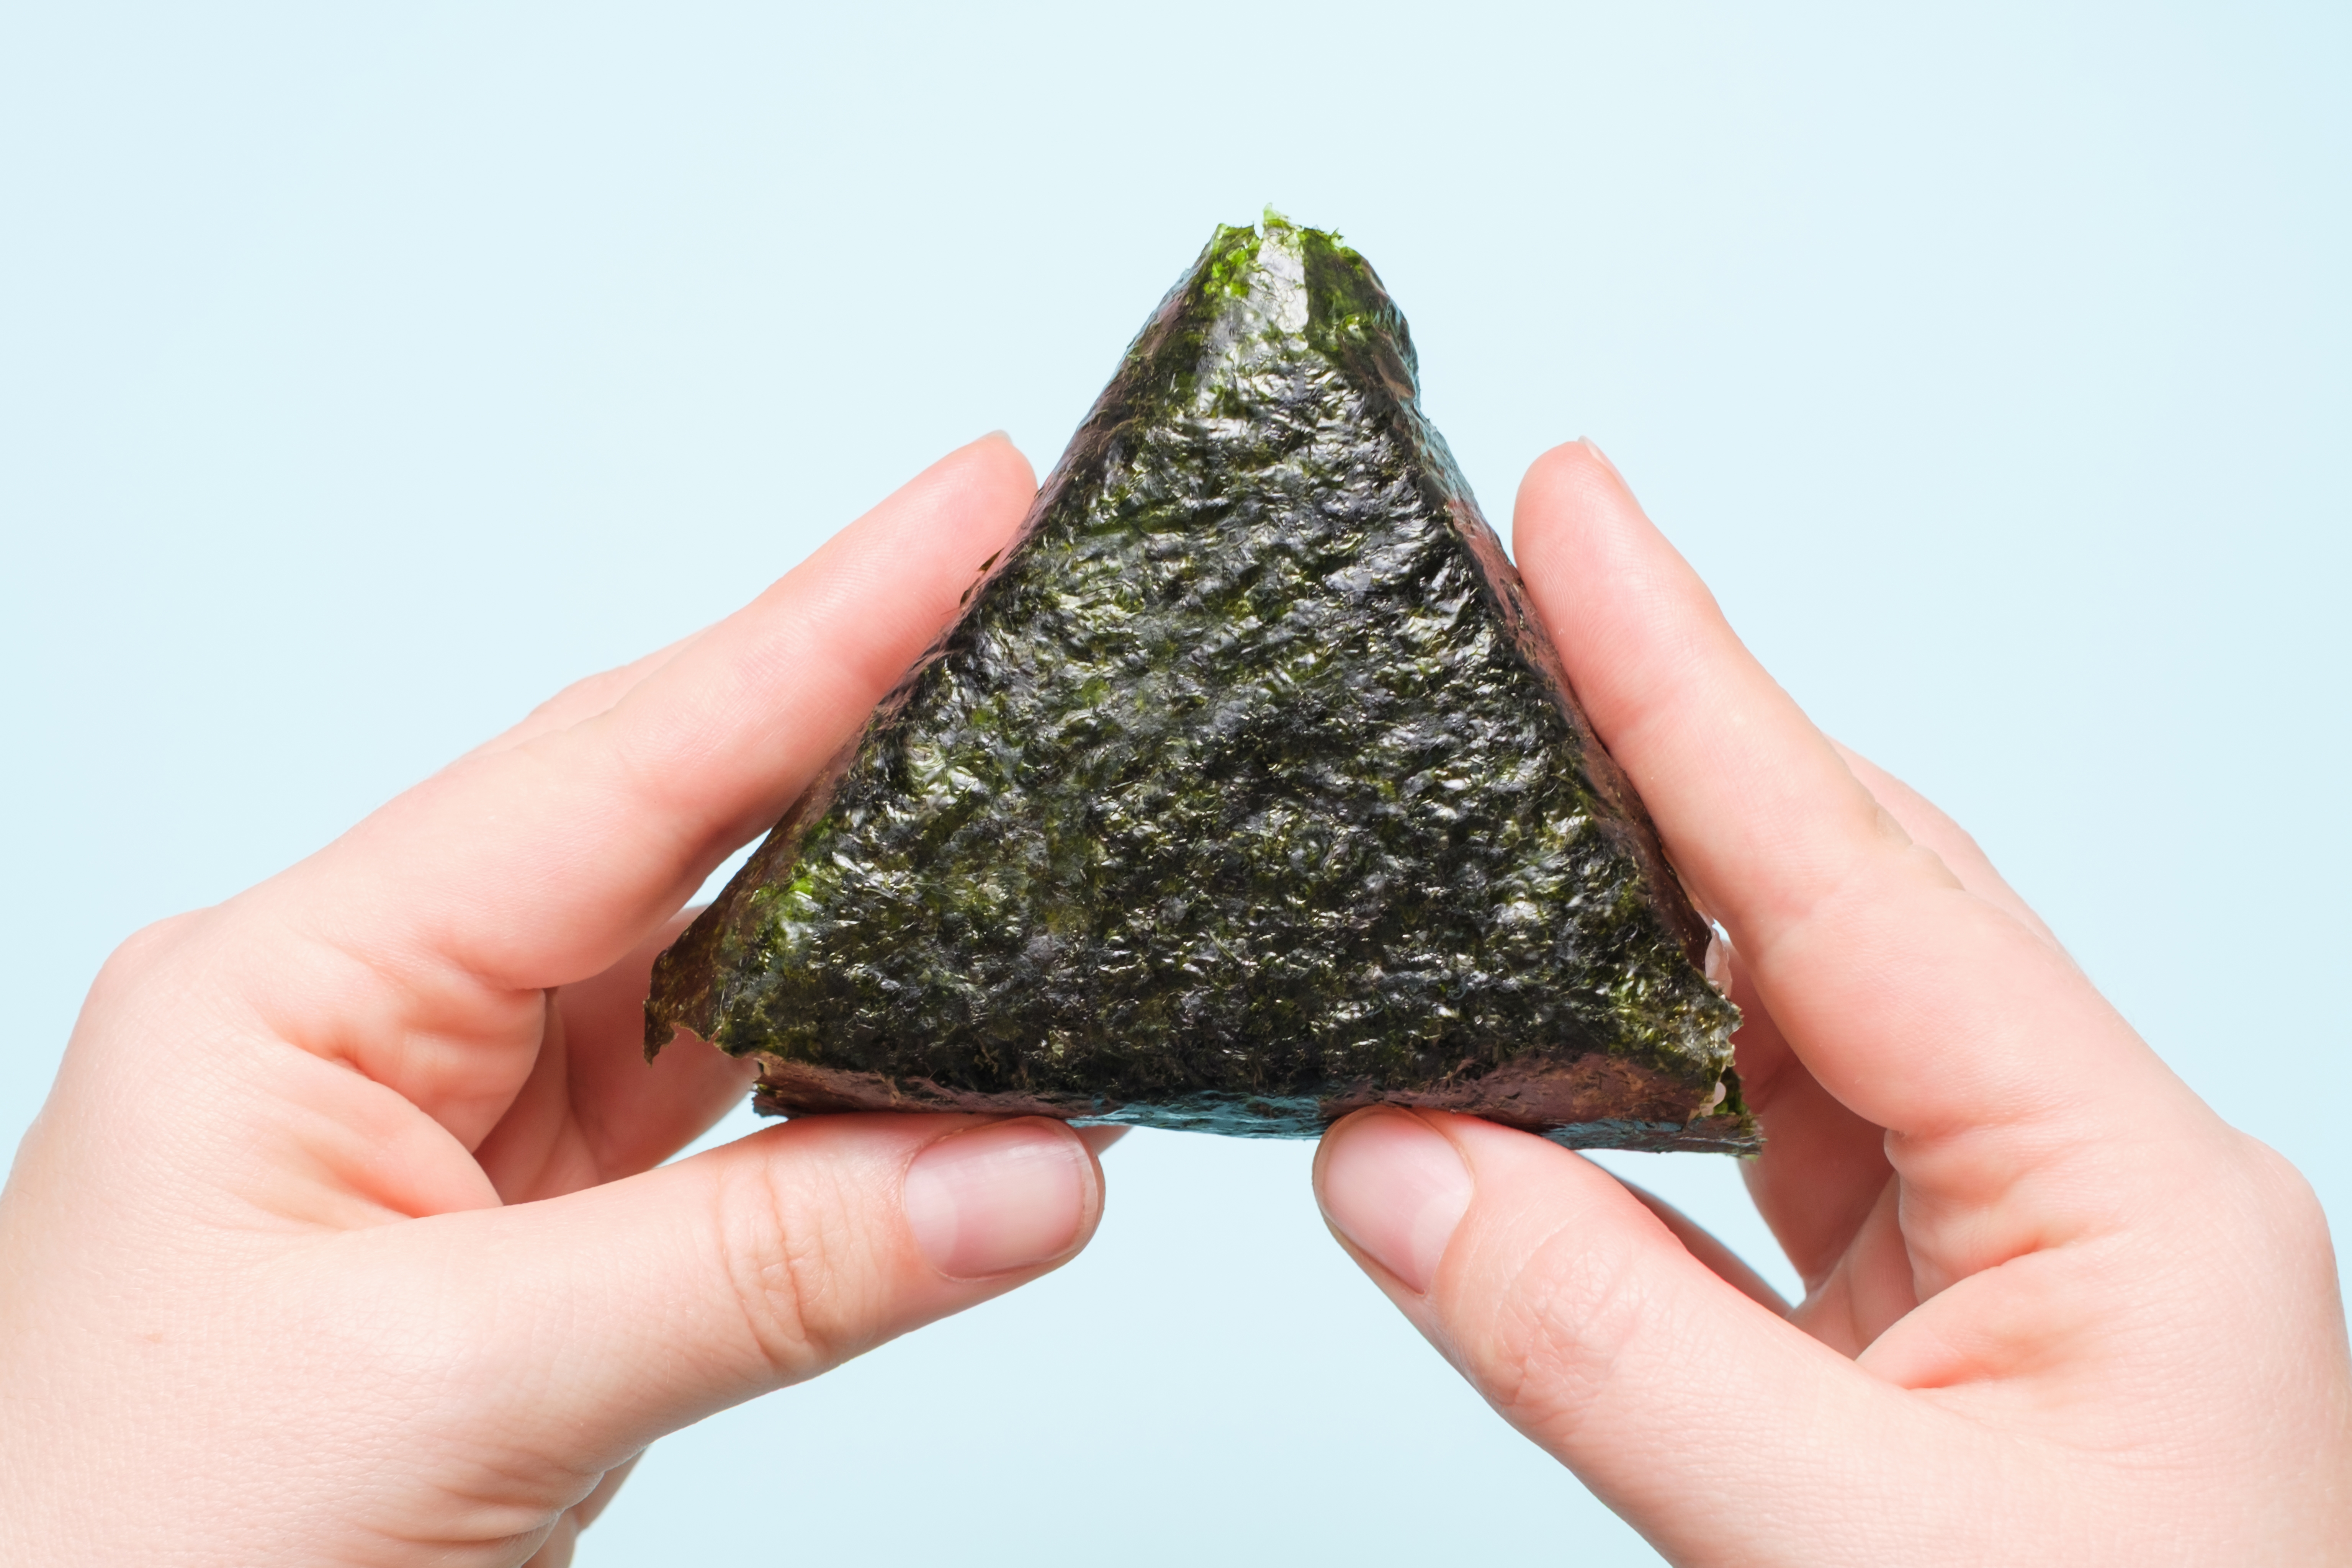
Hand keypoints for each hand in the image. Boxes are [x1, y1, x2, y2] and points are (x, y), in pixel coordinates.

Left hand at [0, 436, 1113, 1566]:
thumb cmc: (127, 1558)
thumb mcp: (447, 1396)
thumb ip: (762, 1275)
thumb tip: (1030, 1175)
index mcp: (290, 991)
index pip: (611, 773)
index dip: (816, 632)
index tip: (969, 508)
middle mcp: (376, 1022)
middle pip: (657, 820)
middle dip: (845, 699)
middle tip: (1019, 580)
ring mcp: (457, 1124)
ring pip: (706, 962)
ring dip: (866, 890)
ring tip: (1019, 772)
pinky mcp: (531, 1233)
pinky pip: (724, 1112)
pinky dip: (849, 1073)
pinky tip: (945, 1029)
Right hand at [1313, 441, 2351, 1564]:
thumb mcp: (1856, 1561)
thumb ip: (1608, 1349)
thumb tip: (1390, 1151)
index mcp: (2128, 1193)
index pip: (1856, 883)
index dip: (1694, 680)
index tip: (1574, 509)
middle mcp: (2075, 1182)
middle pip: (1846, 897)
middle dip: (1676, 731)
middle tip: (1524, 579)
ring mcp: (2000, 1253)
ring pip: (1789, 1019)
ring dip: (1641, 898)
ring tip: (1503, 760)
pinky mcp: (1921, 1330)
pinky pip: (1755, 1152)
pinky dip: (1627, 1084)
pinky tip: (1536, 1036)